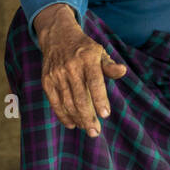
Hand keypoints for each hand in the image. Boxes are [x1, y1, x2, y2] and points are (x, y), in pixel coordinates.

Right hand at [33, 5, 127, 135]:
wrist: (58, 37)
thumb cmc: (84, 49)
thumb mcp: (99, 52)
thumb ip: (109, 65)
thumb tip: (122, 71)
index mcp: (87, 59)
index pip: (94, 82)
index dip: (100, 99)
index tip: (105, 114)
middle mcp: (71, 67)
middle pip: (80, 97)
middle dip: (88, 117)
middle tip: (95, 132)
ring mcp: (57, 74)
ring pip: (67, 102)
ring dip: (77, 119)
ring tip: (87, 129)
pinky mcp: (47, 81)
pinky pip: (55, 102)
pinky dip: (63, 115)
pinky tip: (72, 124)